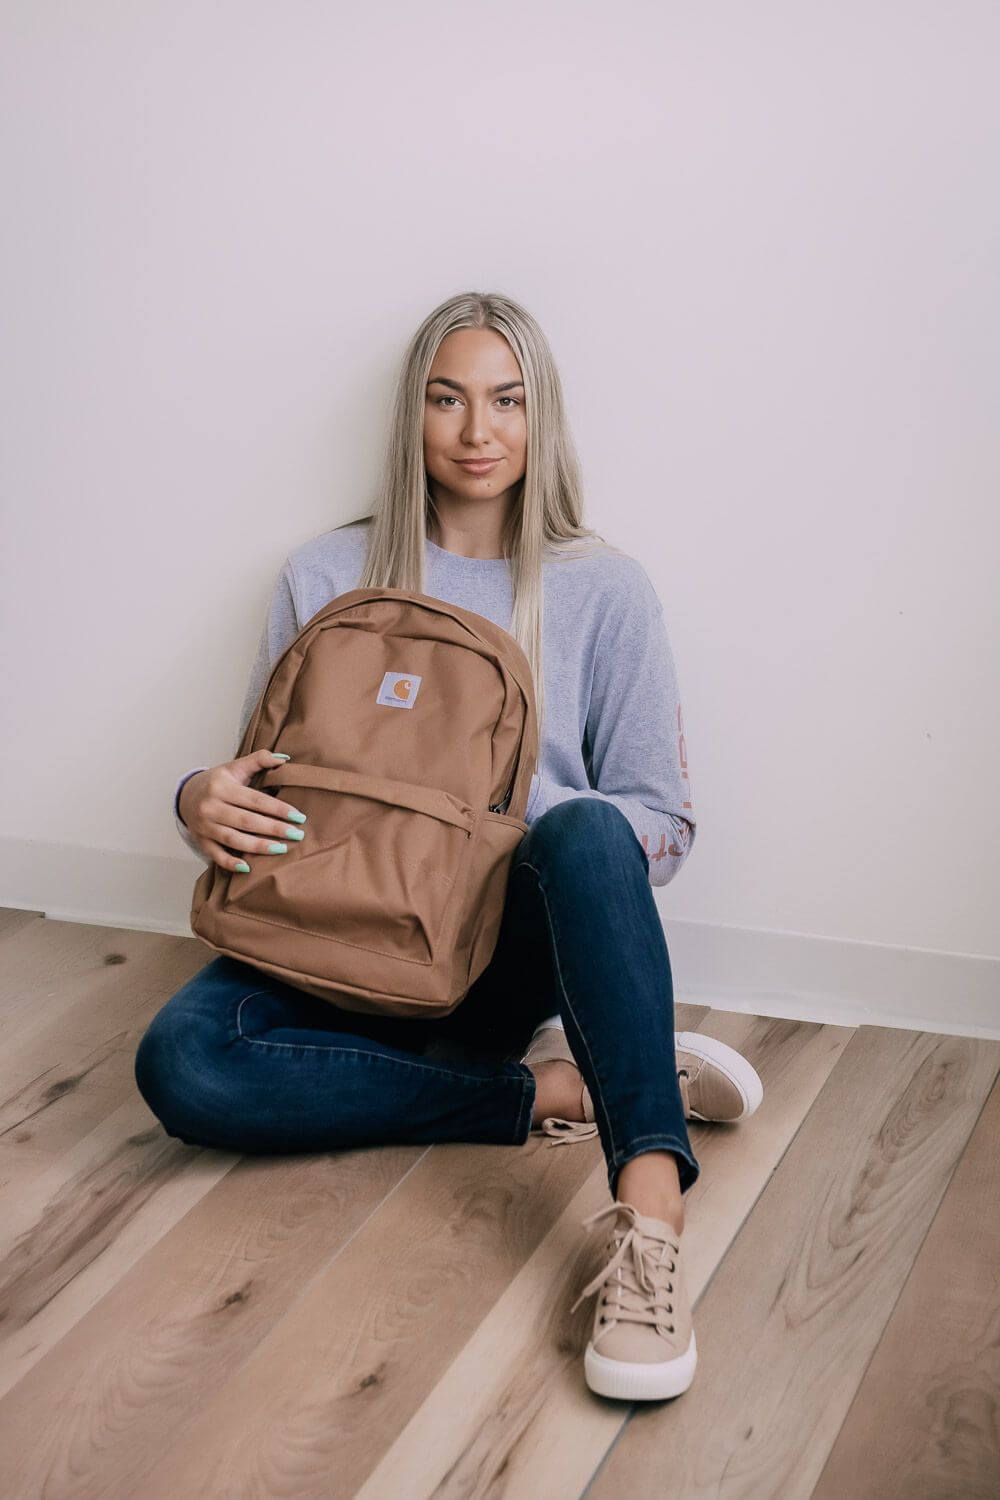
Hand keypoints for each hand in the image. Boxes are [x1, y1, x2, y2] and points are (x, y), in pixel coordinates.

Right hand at [178, 749, 305, 871]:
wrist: (186, 794)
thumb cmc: (218, 782)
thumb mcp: (235, 767)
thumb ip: (259, 759)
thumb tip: (285, 758)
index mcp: (222, 787)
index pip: (255, 800)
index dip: (278, 809)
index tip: (299, 817)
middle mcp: (211, 806)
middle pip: (246, 820)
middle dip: (274, 829)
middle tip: (297, 835)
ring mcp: (204, 825)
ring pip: (233, 838)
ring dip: (258, 846)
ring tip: (281, 849)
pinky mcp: (201, 840)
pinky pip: (216, 855)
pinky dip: (230, 862)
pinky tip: (248, 868)